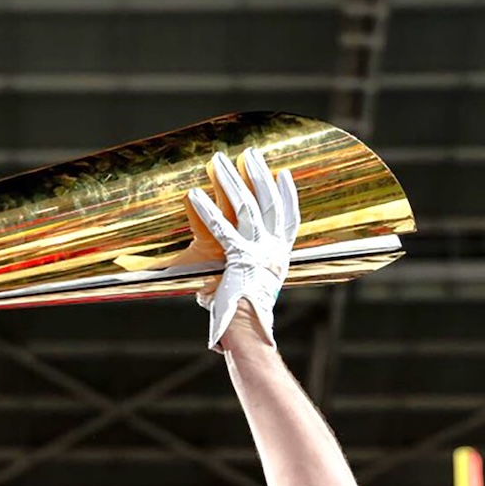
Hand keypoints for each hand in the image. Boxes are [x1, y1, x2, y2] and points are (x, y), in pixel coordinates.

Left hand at [187, 149, 299, 351]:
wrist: (245, 331)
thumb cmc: (241, 317)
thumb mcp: (245, 289)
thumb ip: (236, 274)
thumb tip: (211, 279)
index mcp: (280, 256)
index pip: (290, 219)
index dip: (289, 195)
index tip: (284, 175)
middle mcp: (274, 251)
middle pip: (270, 203)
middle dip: (259, 175)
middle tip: (250, 154)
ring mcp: (259, 253)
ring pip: (248, 207)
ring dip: (231, 181)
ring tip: (220, 160)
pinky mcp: (239, 258)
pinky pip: (221, 228)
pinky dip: (206, 210)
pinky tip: (194, 194)